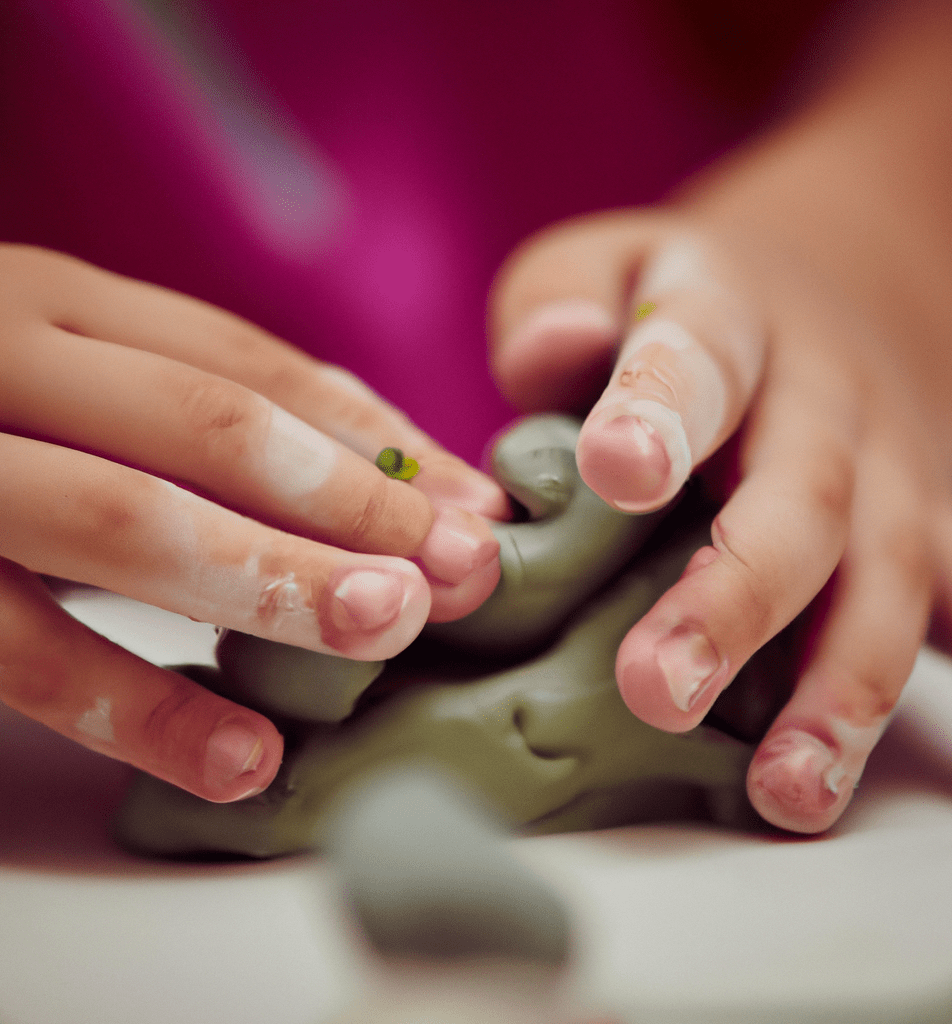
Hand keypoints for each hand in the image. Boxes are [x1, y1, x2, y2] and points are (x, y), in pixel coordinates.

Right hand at [0, 245, 506, 800]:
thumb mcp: (67, 380)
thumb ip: (192, 413)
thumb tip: (392, 477)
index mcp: (55, 301)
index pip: (255, 366)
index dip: (379, 439)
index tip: (478, 506)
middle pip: (210, 428)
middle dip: (350, 503)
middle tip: (461, 570)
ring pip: (121, 524)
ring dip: (271, 586)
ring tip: (385, 634)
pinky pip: (18, 653)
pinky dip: (139, 705)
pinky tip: (245, 756)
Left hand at [489, 196, 951, 832]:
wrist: (813, 294)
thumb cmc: (665, 304)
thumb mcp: (599, 270)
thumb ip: (556, 308)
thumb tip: (550, 353)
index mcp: (726, 310)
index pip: (698, 352)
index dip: (659, 408)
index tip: (616, 472)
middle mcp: (825, 388)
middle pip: (800, 493)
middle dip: (736, 598)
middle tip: (659, 692)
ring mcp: (892, 462)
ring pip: (885, 573)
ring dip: (843, 686)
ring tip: (789, 789)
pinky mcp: (932, 524)